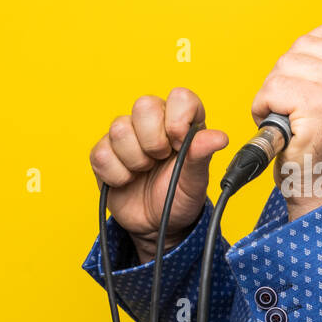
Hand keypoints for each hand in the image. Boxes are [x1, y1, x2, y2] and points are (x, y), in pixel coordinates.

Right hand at [90, 88, 229, 260]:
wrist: (156, 225)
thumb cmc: (178, 197)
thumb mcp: (196, 180)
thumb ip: (203, 155)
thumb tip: (220, 138)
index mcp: (181, 120)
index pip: (180, 97)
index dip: (178, 120)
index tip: (180, 145)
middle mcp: (153, 122)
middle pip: (144, 105)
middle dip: (154, 141)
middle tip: (161, 160)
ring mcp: (126, 136)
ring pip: (119, 128)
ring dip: (135, 160)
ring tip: (145, 172)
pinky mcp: (104, 153)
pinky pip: (101, 154)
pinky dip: (117, 175)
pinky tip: (128, 180)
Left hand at [251, 16, 321, 220]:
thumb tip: (316, 35)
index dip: (309, 58)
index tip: (316, 91)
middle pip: (304, 45)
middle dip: (288, 77)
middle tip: (301, 112)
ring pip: (284, 66)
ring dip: (275, 95)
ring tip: (294, 121)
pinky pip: (272, 89)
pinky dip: (265, 109)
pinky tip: (285, 129)